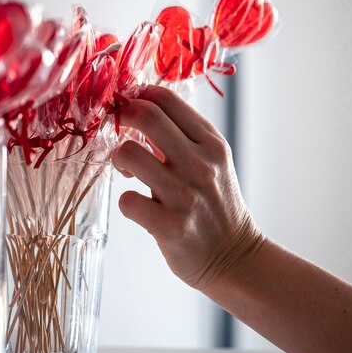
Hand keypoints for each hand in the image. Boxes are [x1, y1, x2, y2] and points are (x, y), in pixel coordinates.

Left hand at [112, 86, 264, 290]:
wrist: (235, 256)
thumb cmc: (216, 204)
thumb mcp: (213, 161)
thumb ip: (185, 136)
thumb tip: (141, 108)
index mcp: (211, 143)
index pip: (166, 99)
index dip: (137, 96)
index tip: (128, 106)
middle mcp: (200, 164)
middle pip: (147, 116)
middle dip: (122, 116)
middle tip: (116, 130)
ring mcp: (185, 195)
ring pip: (129, 154)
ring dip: (119, 159)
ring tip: (126, 169)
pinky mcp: (170, 226)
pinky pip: (128, 200)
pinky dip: (126, 201)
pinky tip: (137, 206)